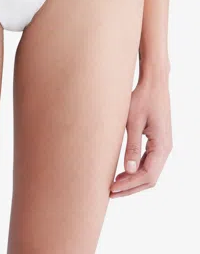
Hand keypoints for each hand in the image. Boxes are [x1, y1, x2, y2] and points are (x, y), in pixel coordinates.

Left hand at [110, 68, 172, 197]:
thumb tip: (129, 170)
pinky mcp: (157, 141)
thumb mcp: (133, 122)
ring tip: (114, 185)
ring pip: (149, 172)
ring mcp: (163, 145)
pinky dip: (136, 171)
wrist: (153, 83)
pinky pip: (149, 162)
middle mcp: (165, 149)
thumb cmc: (142, 99)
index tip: (112, 189)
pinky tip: (122, 172)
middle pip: (150, 179)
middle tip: (110, 192)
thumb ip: (131, 146)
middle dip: (130, 188)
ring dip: (133, 181)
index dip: (129, 185)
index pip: (147, 176)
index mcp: (162, 146)